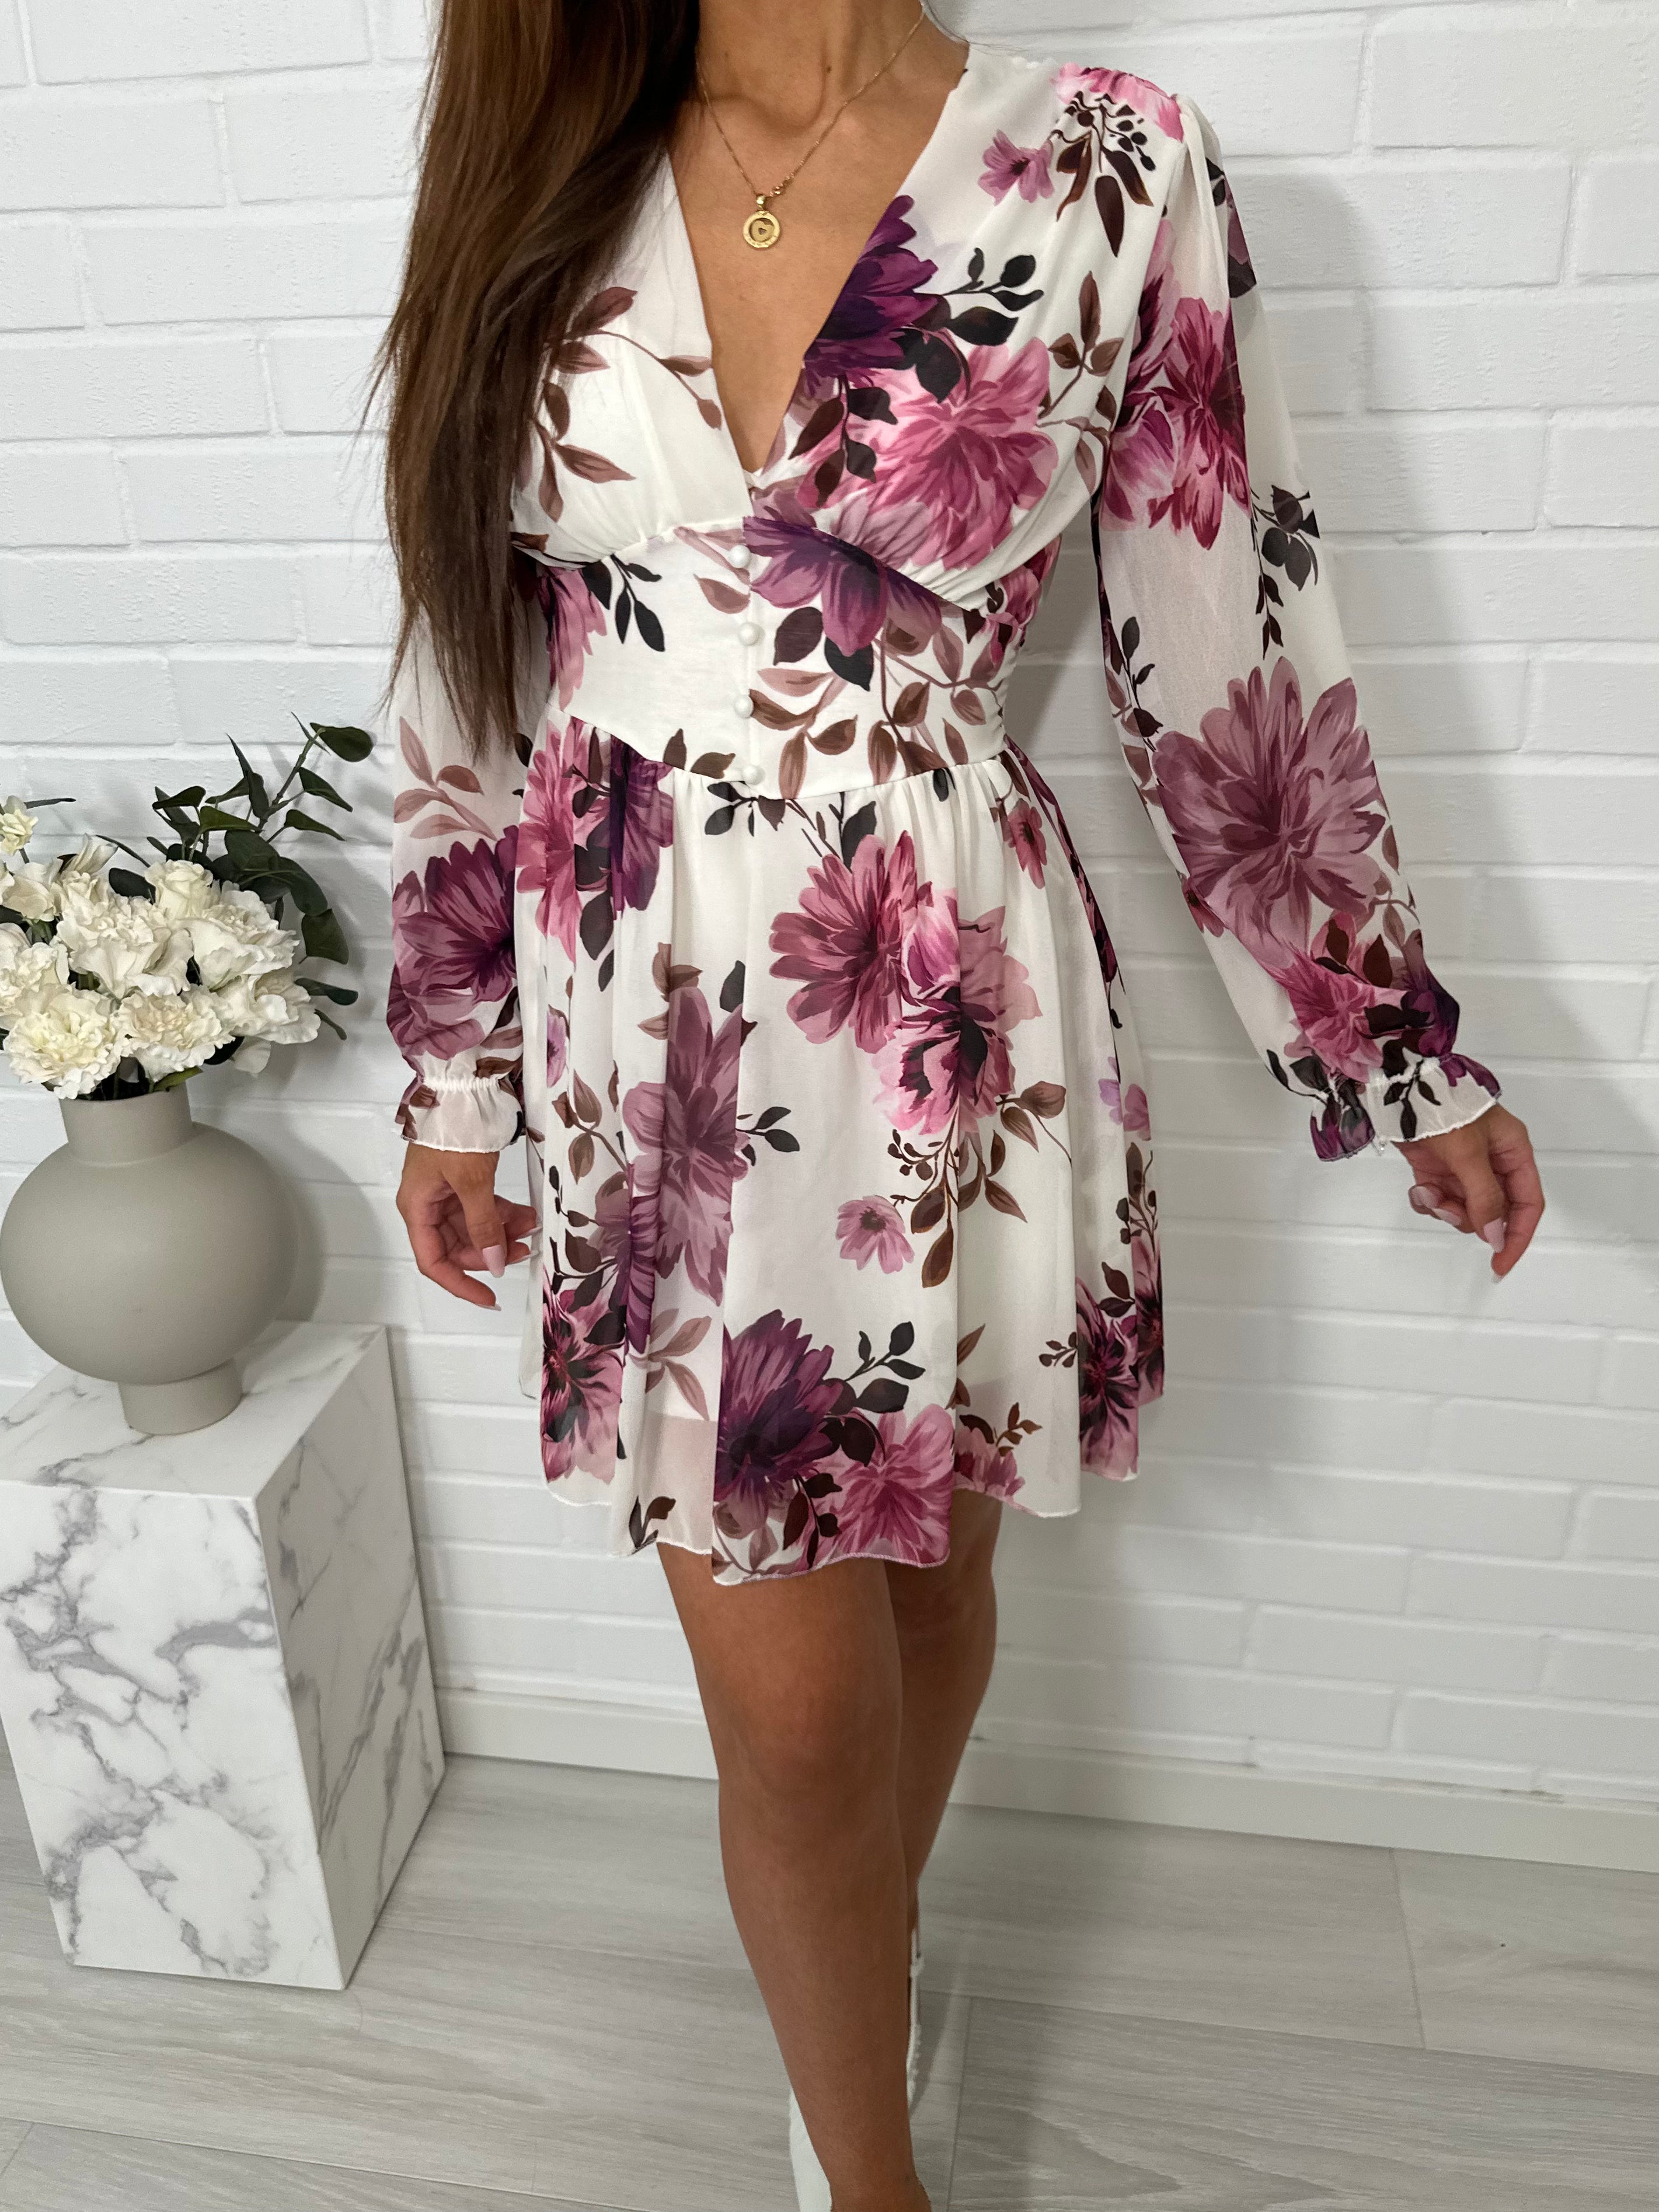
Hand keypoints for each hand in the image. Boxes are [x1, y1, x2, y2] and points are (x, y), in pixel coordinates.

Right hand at [397, 1143, 537, 1308]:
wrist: (462, 1085)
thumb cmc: (456, 1129)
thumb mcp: (472, 1181)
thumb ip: (483, 1224)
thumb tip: (495, 1264)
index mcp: (417, 1208)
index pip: (434, 1261)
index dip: (461, 1282)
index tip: (490, 1297)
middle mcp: (427, 1204)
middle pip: (456, 1246)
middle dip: (490, 1252)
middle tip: (524, 1248)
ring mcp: (444, 1191)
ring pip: (473, 1227)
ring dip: (501, 1231)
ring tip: (530, 1226)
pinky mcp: (461, 1179)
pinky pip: (481, 1206)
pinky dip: (502, 1213)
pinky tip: (525, 1213)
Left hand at [1398, 1103, 1542, 1278]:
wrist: (1398, 1085)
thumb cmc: (1442, 1108)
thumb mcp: (1468, 1154)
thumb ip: (1485, 1197)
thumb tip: (1495, 1236)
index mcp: (1513, 1152)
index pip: (1528, 1204)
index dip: (1517, 1236)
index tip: (1500, 1263)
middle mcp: (1493, 1161)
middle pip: (1494, 1211)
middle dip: (1470, 1218)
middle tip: (1447, 1207)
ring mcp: (1463, 1166)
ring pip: (1464, 1209)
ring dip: (1445, 1208)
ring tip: (1428, 1191)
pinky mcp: (1436, 1167)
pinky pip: (1439, 1199)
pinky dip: (1427, 1200)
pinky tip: (1417, 1187)